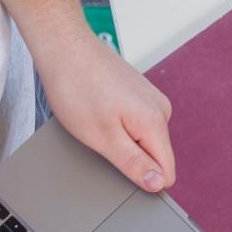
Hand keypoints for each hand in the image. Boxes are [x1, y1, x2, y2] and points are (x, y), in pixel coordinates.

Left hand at [36, 32, 174, 192]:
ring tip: (95, 121)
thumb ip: (134, 163)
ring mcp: (152, 99)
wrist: (64, 47)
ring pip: (144, 138)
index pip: (166, 170)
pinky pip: (136, 122)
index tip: (116, 167)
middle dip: (128, 156)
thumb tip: (159, 184)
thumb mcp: (102, 137)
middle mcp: (161, 109)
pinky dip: (117, 124)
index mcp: (156, 122)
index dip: (141, 179)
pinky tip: (97, 110)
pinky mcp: (140, 93)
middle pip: (155, 155)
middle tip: (99, 139)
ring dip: (120, 138)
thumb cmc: (77, 88)